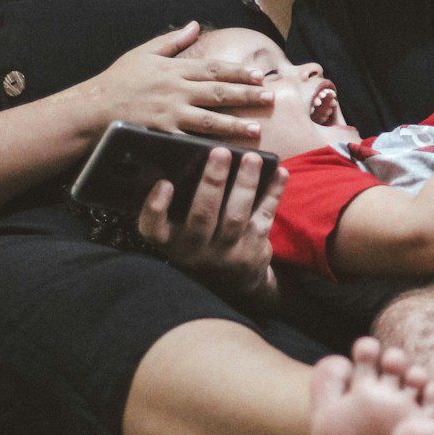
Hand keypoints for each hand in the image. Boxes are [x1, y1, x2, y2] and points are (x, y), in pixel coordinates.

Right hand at [89, 22, 273, 139]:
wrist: (92, 107)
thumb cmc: (118, 80)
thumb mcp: (144, 52)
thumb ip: (173, 40)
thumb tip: (195, 25)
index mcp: (174, 69)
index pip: (214, 68)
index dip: (238, 71)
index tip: (259, 74)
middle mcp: (176, 90)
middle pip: (218, 92)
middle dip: (246, 95)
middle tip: (269, 98)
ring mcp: (170, 113)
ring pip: (209, 119)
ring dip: (235, 124)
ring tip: (256, 128)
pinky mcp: (162, 134)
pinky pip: (189, 141)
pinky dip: (207, 147)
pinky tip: (225, 152)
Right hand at [137, 148, 287, 300]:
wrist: (234, 282)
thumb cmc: (202, 242)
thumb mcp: (182, 232)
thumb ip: (180, 206)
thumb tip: (187, 158)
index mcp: (171, 242)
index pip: (153, 229)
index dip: (155, 207)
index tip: (165, 183)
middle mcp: (196, 251)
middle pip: (202, 216)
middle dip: (212, 182)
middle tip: (220, 152)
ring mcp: (227, 253)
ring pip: (235, 216)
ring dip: (245, 185)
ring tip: (252, 158)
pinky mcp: (254, 250)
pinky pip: (264, 217)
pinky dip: (273, 193)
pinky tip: (280, 172)